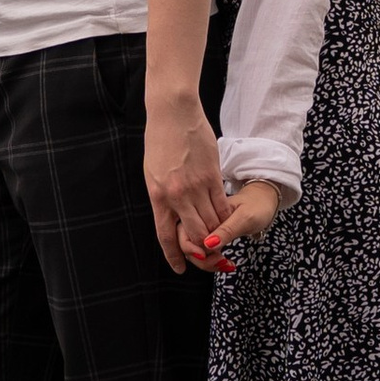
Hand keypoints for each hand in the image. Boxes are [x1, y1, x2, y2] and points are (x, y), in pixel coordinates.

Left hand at [143, 90, 228, 276]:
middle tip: (209, 256)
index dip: (175, 256)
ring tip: (219, 239)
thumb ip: (163, 198)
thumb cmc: (160, 141)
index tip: (181, 268)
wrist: (173, 112)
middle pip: (195, 235)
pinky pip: (222, 205)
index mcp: (158, 197)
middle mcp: (177, 196)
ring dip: (217, 234)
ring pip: (212, 223)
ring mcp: (197, 186)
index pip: (166, 236)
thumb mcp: (152, 174)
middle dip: (203, 251)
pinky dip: (225, 217)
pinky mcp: (213, 176)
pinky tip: (227, 221)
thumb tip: (172, 218)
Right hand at [191, 178, 282, 275]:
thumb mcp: (245, 218)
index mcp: (204, 207)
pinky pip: (203, 250)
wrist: (264, 202)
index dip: (191, 247)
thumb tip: (207, 245)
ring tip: (225, 264)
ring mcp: (205, 227)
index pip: (184, 231)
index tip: (207, 255)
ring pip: (193, 249)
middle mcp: (200, 217)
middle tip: (220, 262)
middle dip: (199, 259)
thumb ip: (227, 230)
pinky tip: (225, 263)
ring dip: (206, 262)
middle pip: (184, 242)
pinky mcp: (211, 235)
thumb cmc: (256, 206)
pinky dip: (212, 261)